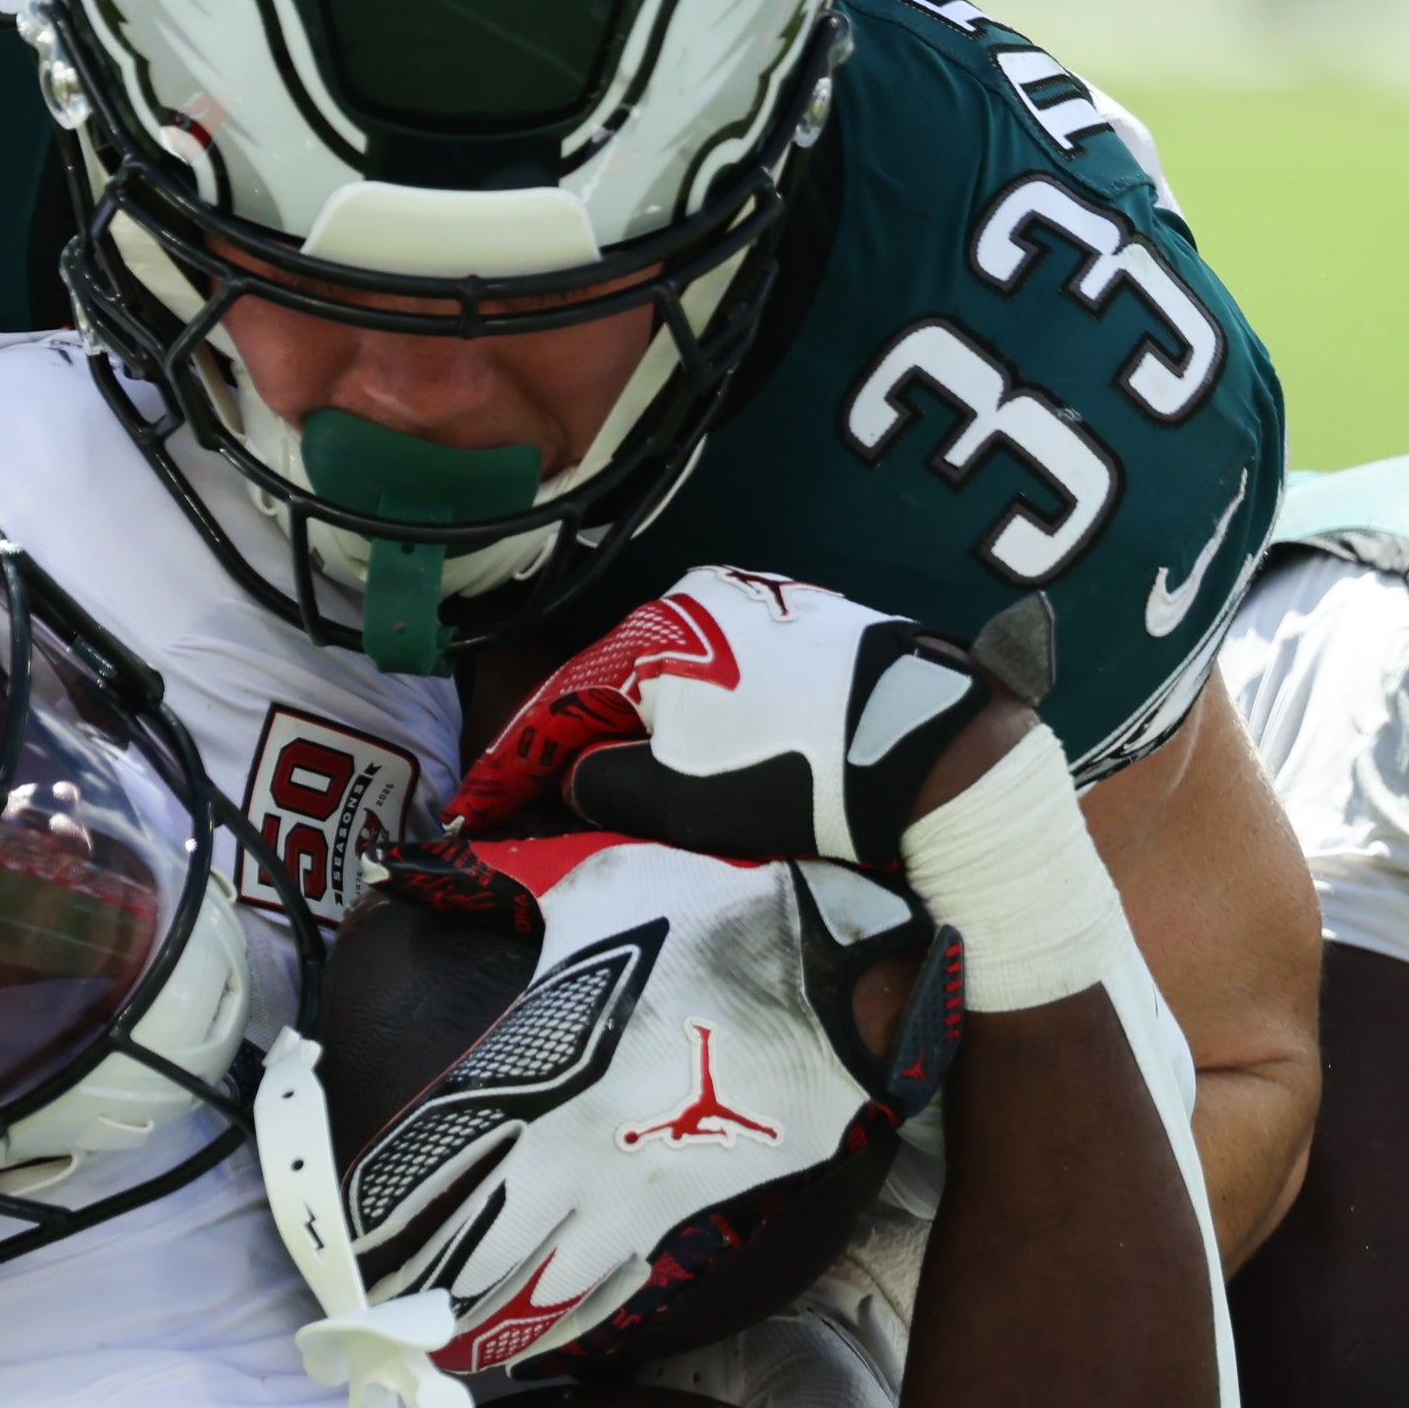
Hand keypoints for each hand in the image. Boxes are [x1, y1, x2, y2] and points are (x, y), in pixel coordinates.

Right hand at [455, 568, 1036, 870]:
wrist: (929, 746)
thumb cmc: (794, 772)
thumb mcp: (679, 800)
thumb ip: (605, 786)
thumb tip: (575, 776)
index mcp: (661, 629)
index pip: (563, 699)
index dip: (514, 762)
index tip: (478, 808)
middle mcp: (709, 599)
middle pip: (619, 682)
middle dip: (578, 742)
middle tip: (543, 801)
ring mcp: (770, 609)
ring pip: (679, 680)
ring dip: (645, 732)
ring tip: (623, 786)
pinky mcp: (822, 632)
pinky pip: (735, 680)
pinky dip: (706, 721)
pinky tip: (708, 757)